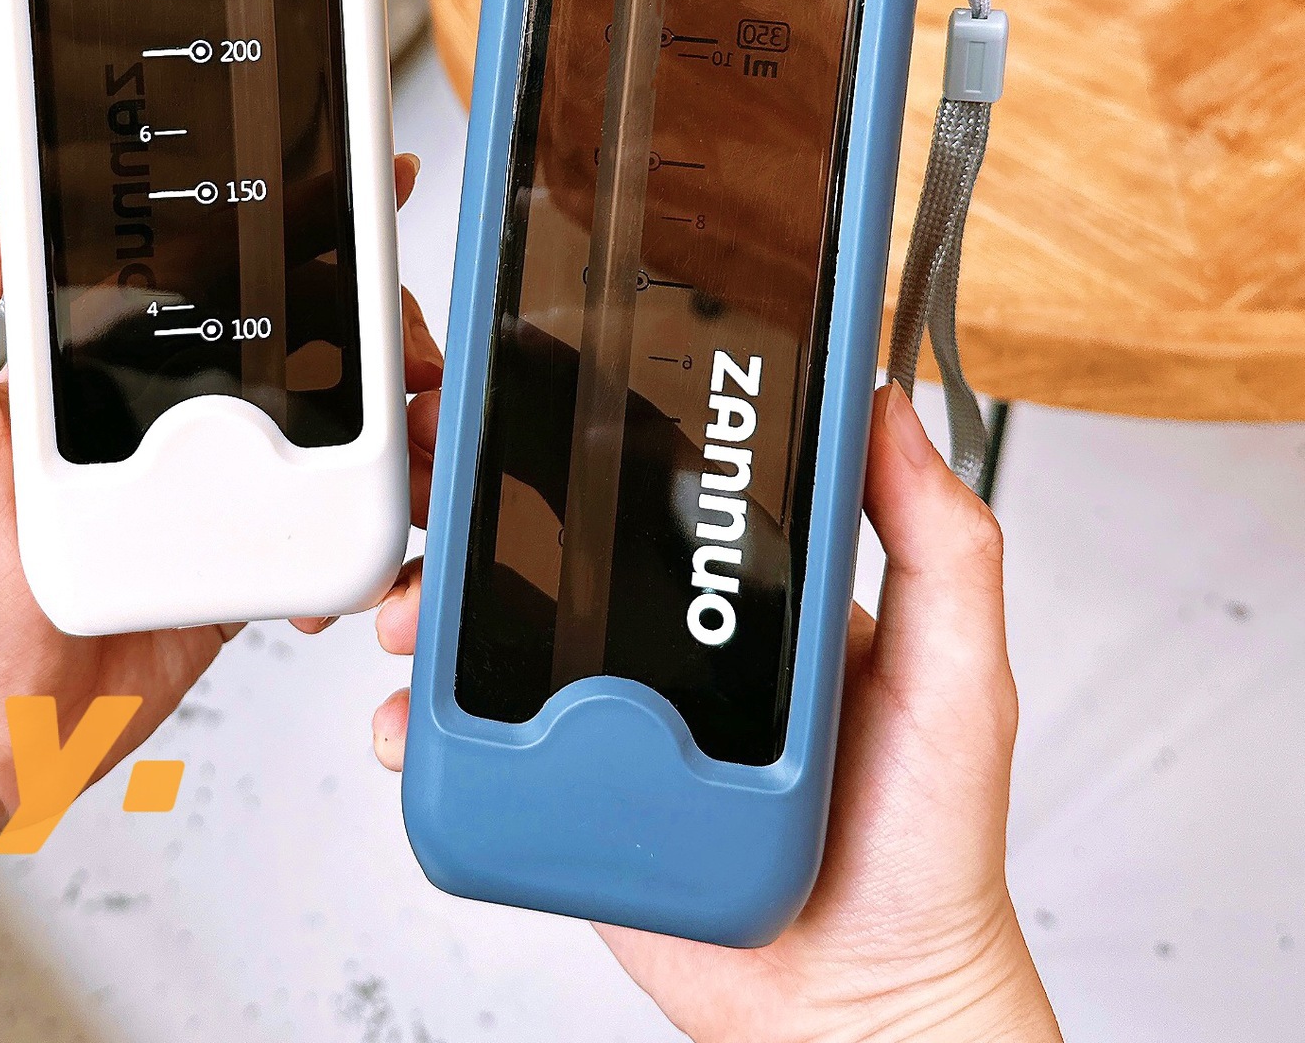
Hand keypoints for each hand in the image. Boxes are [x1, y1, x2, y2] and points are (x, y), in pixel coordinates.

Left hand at [0, 142, 438, 842]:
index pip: (211, 254)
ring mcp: (218, 473)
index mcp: (105, 349)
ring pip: (342, 420)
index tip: (364, 185)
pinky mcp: (247, 550)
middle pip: (303, 328)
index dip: (295, 214)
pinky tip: (373, 531)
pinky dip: (373, 518)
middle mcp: (171, 399)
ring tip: (420, 444)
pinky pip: (334, 517)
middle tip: (409, 354)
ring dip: (402, 424)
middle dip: (379, 328)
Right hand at [372, 381, 1061, 1042]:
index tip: (528, 390)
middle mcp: (677, 645)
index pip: (660, 487)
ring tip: (415, 608)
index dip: (584, 435)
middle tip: (437, 482)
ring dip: (434, 601)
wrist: (867, 1011)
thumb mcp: (956, 676)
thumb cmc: (926, 851)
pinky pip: (482, 745)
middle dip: (475, 504)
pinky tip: (416, 714)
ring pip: (499, 634)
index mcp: (752, 595)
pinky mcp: (578, 791)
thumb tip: (892, 410)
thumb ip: (939, 545)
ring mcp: (619, 717)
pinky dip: (428, 723)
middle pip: (554, 547)